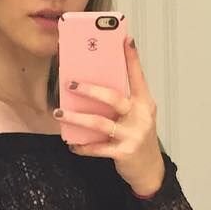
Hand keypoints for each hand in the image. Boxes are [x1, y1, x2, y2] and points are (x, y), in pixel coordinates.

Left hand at [54, 38, 164, 196]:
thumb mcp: (137, 117)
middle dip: (89, 89)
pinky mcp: (123, 152)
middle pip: (113, 97)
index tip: (125, 39)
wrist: (150, 170)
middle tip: (70, 83)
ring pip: (100, 122)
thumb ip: (122, 102)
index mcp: (144, 103)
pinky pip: (98, 148)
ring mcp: (132, 135)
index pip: (138, 77)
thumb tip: (93, 86)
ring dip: (77, 118)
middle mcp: (140, 116)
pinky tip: (72, 144)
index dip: (132, 58)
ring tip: (60, 112)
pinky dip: (83, 146)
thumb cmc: (138, 138)